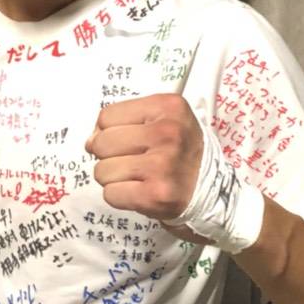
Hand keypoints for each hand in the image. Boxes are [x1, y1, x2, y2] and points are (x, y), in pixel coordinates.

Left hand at [85, 94, 203, 223]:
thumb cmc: (180, 153)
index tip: (130, 142)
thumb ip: (126, 121)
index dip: (110, 131)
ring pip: (102, 170)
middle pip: (101, 143)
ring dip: (114, 179)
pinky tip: (140, 192)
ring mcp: (162, 164)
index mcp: (168, 107)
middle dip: (109, 156)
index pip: (106, 116)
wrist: (213, 192)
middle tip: (133, 162)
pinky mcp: (157, 194)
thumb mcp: (165, 120)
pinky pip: (111, 194)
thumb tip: (89, 141)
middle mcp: (167, 132)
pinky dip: (120, 197)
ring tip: (138, 178)